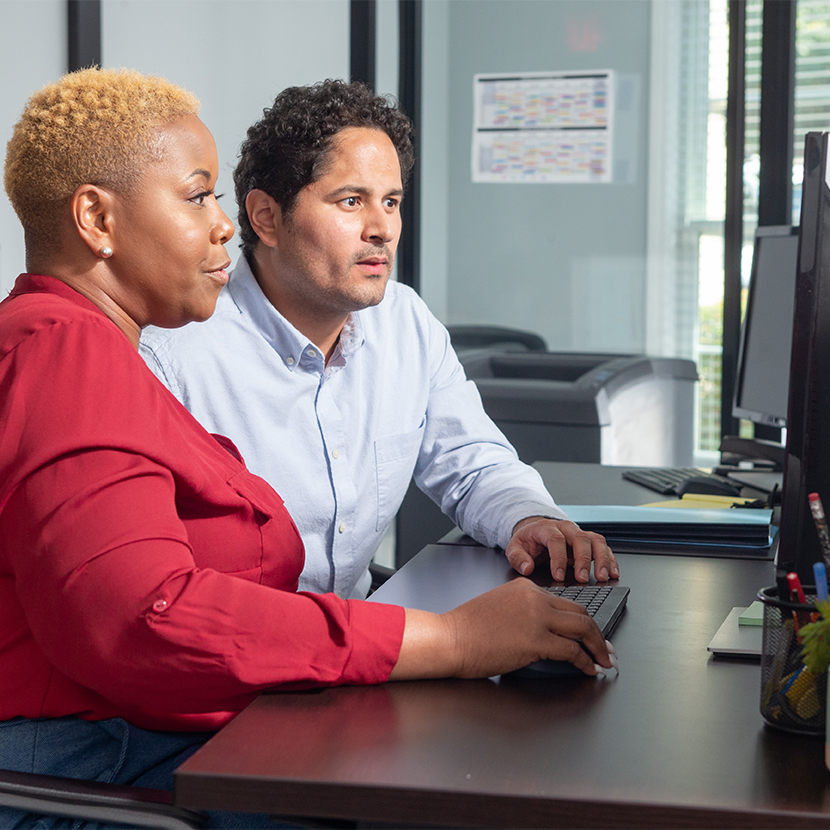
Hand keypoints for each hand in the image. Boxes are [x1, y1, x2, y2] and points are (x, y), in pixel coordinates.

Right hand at [390, 578, 616, 679]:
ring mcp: (537, 618)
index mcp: (525, 588)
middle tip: (605, 648)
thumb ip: (522, 611)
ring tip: (604, 660)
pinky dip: (585, 661)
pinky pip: (572, 651)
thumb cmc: (466, 628)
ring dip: (598, 647)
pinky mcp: (536, 641)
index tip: (589, 633)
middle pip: (580, 612)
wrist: (450, 637)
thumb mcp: (498, 606)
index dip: (580, 619)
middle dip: (597, 632)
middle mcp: (535, 598)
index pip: (563, 601)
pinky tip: (588, 669)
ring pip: (582, 628)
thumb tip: (543, 631)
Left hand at [505, 516, 618, 582]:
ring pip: (596, 541)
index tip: (558, 576)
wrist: (536, 530)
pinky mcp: (589, 542)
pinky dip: (610, 559)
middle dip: (583, 560)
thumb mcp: (515, 547)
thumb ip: (518, 557)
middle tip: (582, 578)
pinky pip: (604, 547)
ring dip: (601, 559)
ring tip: (602, 577)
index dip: (558, 558)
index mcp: (547, 528)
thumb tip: (527, 568)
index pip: (556, 540)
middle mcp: (566, 529)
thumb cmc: (528, 541)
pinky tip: (613, 573)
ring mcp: (579, 534)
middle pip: (580, 539)